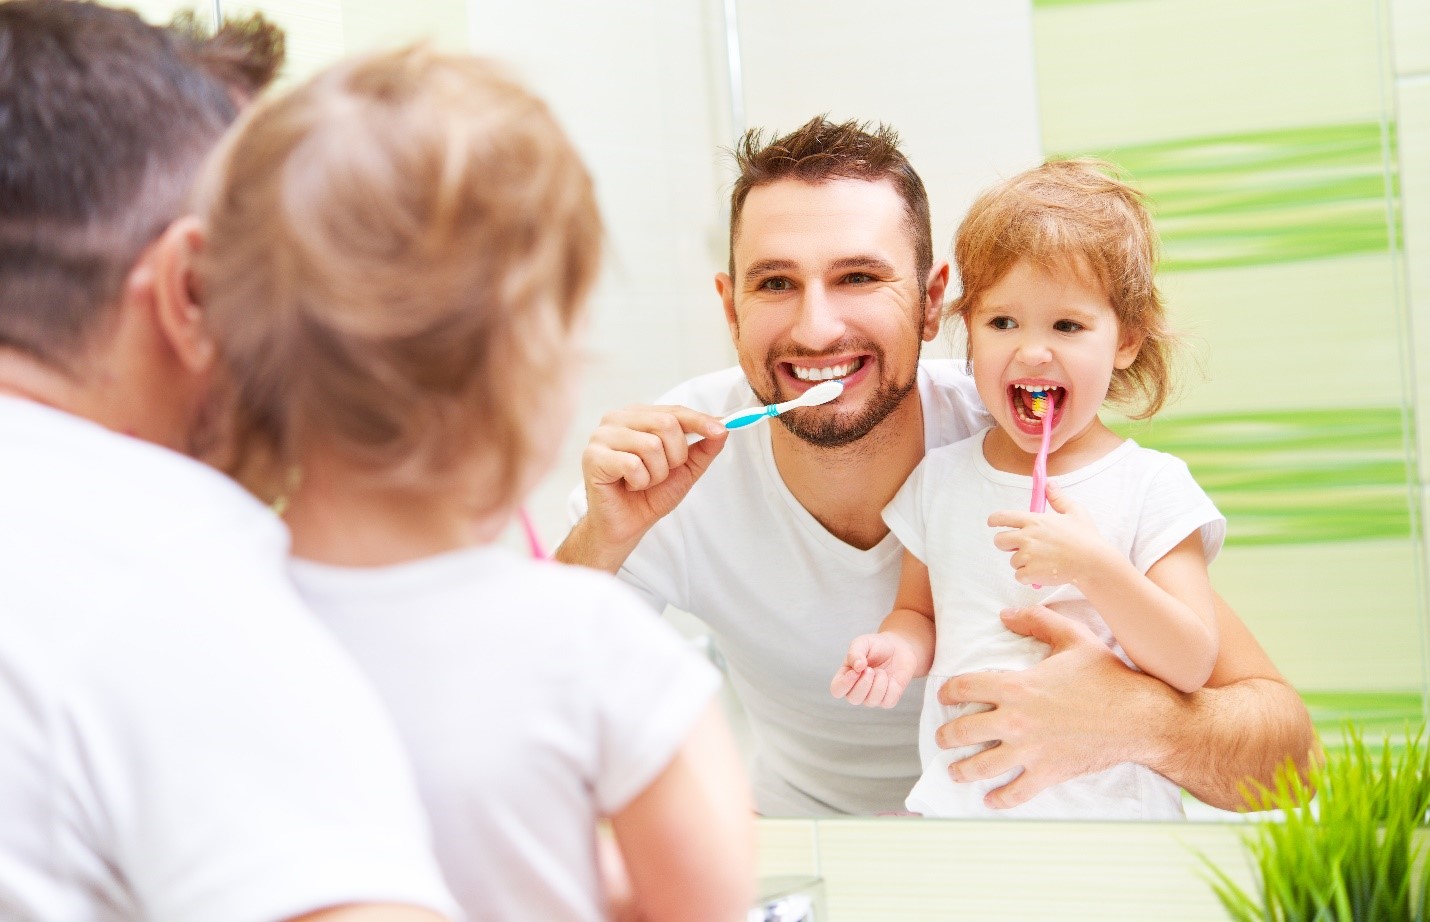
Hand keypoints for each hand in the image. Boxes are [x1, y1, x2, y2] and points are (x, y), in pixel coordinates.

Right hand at [580, 404, 727, 549]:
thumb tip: (724, 428)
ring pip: (651, 445)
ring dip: (656, 474)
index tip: (721, 430)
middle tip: (660, 474)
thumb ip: (704, 448)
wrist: (626, 525)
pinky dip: (639, 482)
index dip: (700, 420)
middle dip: (675, 457)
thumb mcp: (685, 469)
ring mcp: (601, 436)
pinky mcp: (592, 456)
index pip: (674, 411)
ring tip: (642, 482)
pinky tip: (628, 486)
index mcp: (637, 416)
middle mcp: (617, 419)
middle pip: (666, 424)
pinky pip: (633, 464)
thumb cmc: (650, 494)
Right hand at [830, 632, 918, 707]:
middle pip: (853, 699)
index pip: (837, 690)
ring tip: (882, 672)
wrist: (898, 647)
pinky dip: (892, 688)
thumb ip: (855, 653)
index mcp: (846, 677)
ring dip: (879, 683)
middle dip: (864, 683)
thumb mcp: (863, 643)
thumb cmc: (876, 646)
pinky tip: (892, 679)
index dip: (845, 684)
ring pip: (871, 701)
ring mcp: (872, 697)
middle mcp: (857, 690)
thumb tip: (857, 667)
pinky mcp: (887, 700)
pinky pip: (888, 702)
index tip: (856, 671)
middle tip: (871, 669)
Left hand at [935, 604, 1148, 808]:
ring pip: (981, 767)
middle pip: (963, 731)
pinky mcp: (1047, 773)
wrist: (1139, 717)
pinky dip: (999, 800)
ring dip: (962, 770)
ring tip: (955, 771)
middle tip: (943, 737)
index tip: (944, 696)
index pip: (964, 688)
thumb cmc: (1107, 675)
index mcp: (1016, 686)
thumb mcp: (1072, 637)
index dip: (947, 692)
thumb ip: (1037, 620)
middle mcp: (1015, 721)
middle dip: (946, 735)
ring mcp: (1029, 751)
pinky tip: (990, 800)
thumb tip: (1005, 614)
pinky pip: (1015, 793)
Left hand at [988, 483, 1112, 586]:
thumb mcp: (1074, 512)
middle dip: (1007, 544)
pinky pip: (1019, 576)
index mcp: (1035, 521)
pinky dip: (1028, 577)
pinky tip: (1043, 572)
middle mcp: (1027, 537)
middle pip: (999, 540)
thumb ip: (1058, 498)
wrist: (1092, 563)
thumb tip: (1050, 484)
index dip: (995, 520)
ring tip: (1043, 561)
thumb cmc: (1086, 537)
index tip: (992, 523)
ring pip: (1012, 560)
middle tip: (1022, 547)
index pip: (1004, 517)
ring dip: (1023, 562)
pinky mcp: (1031, 573)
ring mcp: (1028, 556)